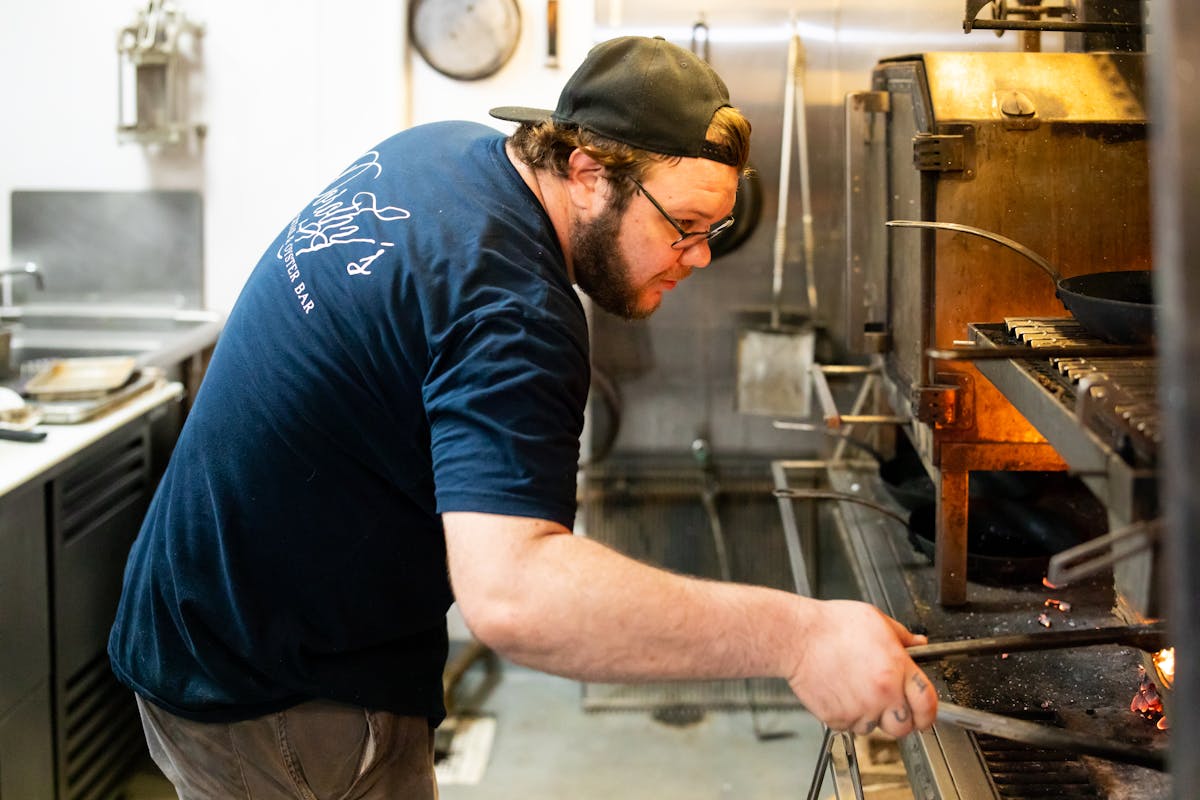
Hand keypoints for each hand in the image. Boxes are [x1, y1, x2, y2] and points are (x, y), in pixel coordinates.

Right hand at [784, 599, 935, 737]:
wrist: (796, 637)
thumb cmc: (831, 626)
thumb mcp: (875, 620)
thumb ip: (902, 636)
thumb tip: (919, 643)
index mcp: (895, 669)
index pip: (927, 704)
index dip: (928, 713)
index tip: (924, 714)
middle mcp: (881, 693)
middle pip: (904, 727)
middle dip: (898, 718)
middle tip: (887, 703)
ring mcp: (858, 709)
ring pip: (874, 727)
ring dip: (869, 715)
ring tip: (855, 690)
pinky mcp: (837, 718)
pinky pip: (849, 726)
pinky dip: (846, 715)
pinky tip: (840, 693)